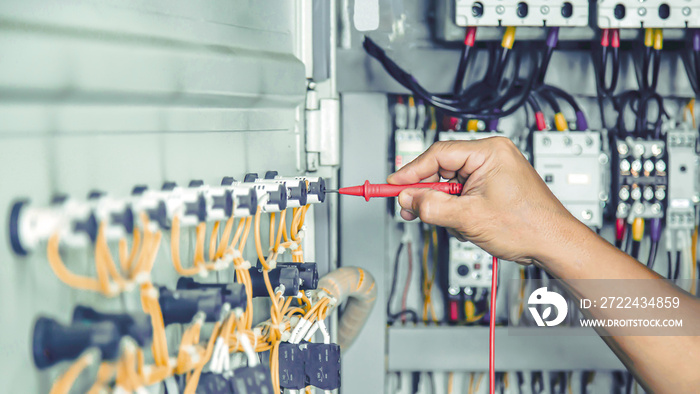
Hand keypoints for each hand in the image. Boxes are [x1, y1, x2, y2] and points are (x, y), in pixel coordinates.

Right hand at [387, 137, 584, 264]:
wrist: (555, 245)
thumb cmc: (529, 226)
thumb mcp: (469, 218)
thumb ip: (433, 206)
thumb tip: (408, 199)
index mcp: (489, 152)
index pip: (438, 154)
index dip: (412, 171)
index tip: (393, 185)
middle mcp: (492, 157)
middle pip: (442, 169)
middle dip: (427, 192)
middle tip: (410, 208)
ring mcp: (494, 172)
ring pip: (451, 184)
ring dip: (443, 205)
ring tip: (451, 222)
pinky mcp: (494, 187)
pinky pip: (463, 193)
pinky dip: (456, 209)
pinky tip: (463, 223)